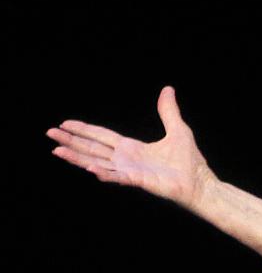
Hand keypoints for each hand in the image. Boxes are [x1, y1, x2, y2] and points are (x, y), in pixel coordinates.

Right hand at [46, 85, 217, 211]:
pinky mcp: (139, 181)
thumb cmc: (190, 161)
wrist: (200, 183)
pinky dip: (103, 172)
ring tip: (57, 150)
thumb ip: (168, 111)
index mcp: (132, 148)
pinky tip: (88, 167)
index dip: (83, 129)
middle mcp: (127, 160)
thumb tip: (167, 89)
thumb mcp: (178, 130)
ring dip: (77, 157)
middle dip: (71, 141)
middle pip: (93, 148)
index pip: (102, 136)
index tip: (64, 123)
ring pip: (97, 162)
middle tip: (49, 133)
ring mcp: (130, 171)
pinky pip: (117, 176)